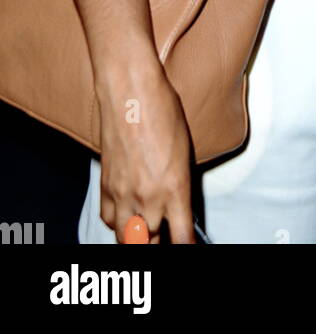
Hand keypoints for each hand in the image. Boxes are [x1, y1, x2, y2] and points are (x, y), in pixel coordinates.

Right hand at [96, 67, 195, 243]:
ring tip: (146, 230)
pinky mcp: (106, 186)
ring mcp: (124, 194)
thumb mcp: (185, 149)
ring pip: (127, 238)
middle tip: (165, 236)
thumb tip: (179, 206)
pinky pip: (109, 220)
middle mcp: (149, 197)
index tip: (187, 247)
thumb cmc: (162, 111)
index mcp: (175, 188)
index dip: (185, 247)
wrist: (130, 92)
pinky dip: (117, 223)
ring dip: (137, 237)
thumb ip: (181, 184)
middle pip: (151, 243)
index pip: (181, 237)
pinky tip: (125, 214)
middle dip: (159, 242)